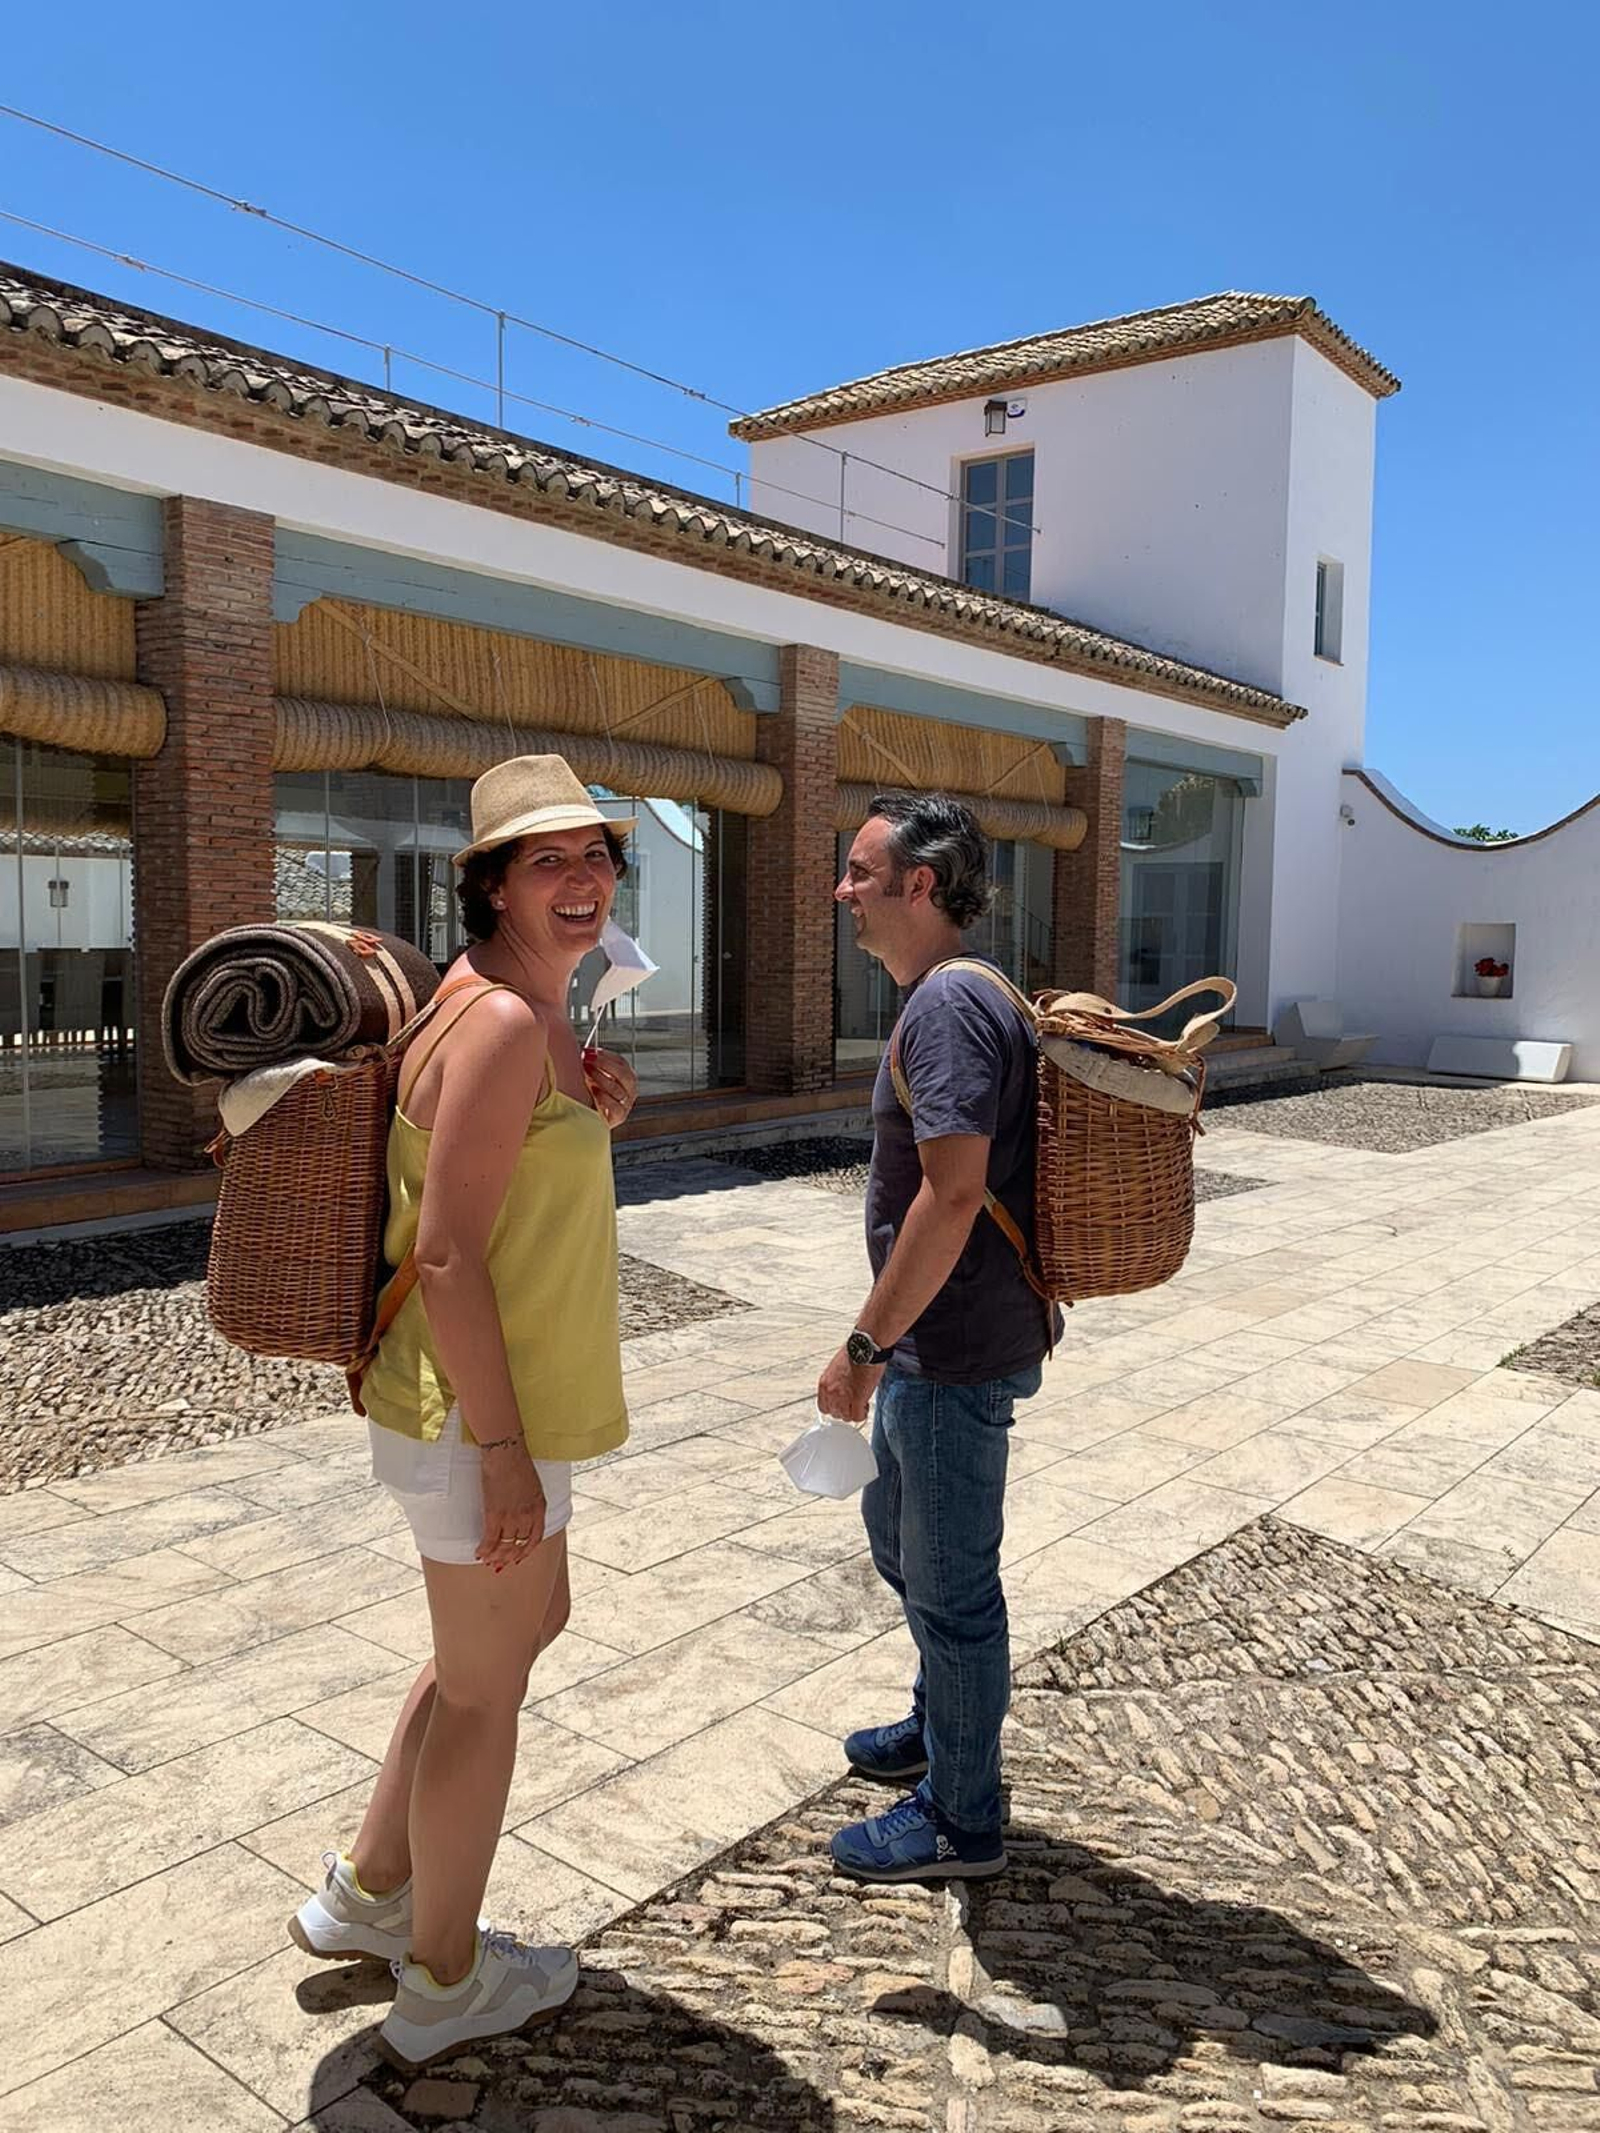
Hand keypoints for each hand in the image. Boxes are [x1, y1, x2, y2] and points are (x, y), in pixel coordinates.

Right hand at [476, 1439, 546, 1570]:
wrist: (506, 1453)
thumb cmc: (517, 1463)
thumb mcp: (533, 1485)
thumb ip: (530, 1502)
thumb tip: (520, 1514)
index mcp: (539, 1508)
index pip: (536, 1538)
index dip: (526, 1551)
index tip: (518, 1557)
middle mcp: (527, 1516)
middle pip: (519, 1545)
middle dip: (509, 1557)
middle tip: (499, 1563)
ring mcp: (512, 1517)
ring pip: (504, 1546)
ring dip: (495, 1556)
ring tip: (488, 1560)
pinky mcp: (495, 1514)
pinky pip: (490, 1540)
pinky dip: (484, 1549)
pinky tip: (479, 1553)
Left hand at [582, 1044, 637, 1128]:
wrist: (580, 1119)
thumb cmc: (584, 1094)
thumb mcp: (588, 1075)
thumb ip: (590, 1063)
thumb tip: (585, 1051)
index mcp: (624, 1077)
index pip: (622, 1063)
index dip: (606, 1056)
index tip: (589, 1052)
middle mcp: (629, 1091)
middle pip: (626, 1075)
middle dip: (605, 1065)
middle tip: (586, 1060)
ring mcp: (625, 1105)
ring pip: (619, 1090)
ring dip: (601, 1079)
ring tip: (585, 1074)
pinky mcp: (619, 1118)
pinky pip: (617, 1108)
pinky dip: (605, 1098)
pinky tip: (593, 1091)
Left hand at [817, 1346, 885, 1426]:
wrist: (865, 1347)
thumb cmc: (854, 1352)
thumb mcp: (836, 1368)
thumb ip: (835, 1382)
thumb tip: (841, 1389)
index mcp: (824, 1383)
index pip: (823, 1407)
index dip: (834, 1407)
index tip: (841, 1405)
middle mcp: (831, 1391)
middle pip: (835, 1413)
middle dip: (845, 1410)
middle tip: (853, 1404)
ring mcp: (843, 1397)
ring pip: (846, 1417)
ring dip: (854, 1412)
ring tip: (861, 1404)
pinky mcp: (857, 1399)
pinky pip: (857, 1416)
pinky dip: (862, 1414)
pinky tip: (865, 1406)